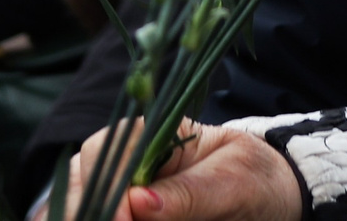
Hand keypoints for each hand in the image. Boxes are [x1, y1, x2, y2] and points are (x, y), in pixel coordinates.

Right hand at [63, 125, 300, 220]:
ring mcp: (119, 191)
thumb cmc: (254, 179)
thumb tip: (139, 202)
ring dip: (78, 216)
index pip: (108, 152)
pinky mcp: (125, 213)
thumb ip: (190, 194)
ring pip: (74, 204)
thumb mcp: (234, 183)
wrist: (272, 197)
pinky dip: (84, 220)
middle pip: (77, 181)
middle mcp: (125, 161)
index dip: (105, 188)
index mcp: (152, 134)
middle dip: (84, 210)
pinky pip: (92, 215)